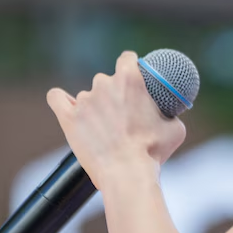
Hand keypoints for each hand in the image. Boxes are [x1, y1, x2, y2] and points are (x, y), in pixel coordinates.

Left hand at [46, 51, 186, 188]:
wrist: (127, 173)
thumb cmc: (153, 152)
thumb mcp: (176, 128)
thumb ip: (170, 114)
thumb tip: (171, 114)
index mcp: (130, 80)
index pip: (127, 58)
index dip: (131, 66)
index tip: (133, 77)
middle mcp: (104, 84)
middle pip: (107, 80)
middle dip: (115, 95)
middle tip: (124, 116)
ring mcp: (84, 100)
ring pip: (88, 97)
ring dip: (95, 108)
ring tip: (104, 130)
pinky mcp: (68, 118)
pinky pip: (57, 98)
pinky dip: (62, 100)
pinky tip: (67, 106)